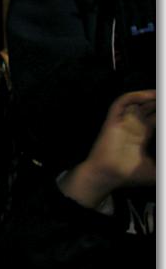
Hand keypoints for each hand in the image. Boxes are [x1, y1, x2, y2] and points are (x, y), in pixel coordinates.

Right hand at [60, 90, 155, 207]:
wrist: (108, 176)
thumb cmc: (129, 174)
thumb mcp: (156, 170)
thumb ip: (162, 162)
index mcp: (142, 135)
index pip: (156, 118)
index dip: (163, 113)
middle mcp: (133, 126)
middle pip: (148, 108)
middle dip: (159, 103)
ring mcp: (123, 121)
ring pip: (136, 102)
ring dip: (150, 96)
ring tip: (162, 92)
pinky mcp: (113, 120)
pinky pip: (122, 102)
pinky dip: (135, 96)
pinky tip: (150, 95)